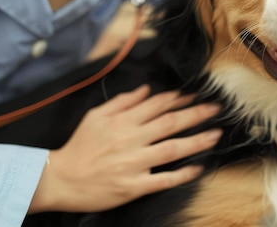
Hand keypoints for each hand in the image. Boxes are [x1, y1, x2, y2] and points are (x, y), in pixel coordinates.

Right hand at [28, 85, 221, 212]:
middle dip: (196, 114)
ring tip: (216, 134)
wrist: (60, 180)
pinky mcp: (134, 186)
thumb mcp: (95, 116)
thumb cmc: (79, 147)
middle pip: (170, 124)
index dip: (178, 99)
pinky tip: (199, 167)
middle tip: (216, 108)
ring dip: (197, 141)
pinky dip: (183, 174)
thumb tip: (146, 89)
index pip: (156, 105)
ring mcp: (134, 164)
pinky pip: (164, 180)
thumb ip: (122, 101)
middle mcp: (130, 140)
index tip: (195, 94)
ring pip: (172, 150)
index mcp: (121, 122)